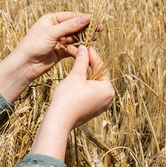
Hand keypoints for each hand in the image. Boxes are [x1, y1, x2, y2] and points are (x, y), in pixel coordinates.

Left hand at [0, 12, 102, 102]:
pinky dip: (79, 48)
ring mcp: (58, 41)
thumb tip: (87, 17)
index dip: (84, 18)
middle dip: (86, 28)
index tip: (96, 21)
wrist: (24, 65)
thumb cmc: (33, 45)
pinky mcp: (60, 52)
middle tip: (99, 30)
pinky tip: (86, 48)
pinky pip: (72, 48)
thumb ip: (70, 26)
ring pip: (74, 37)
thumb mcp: (52, 33)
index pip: (71, 16)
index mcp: (51, 20)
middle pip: (74, 26)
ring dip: (84, 38)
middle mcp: (55, 29)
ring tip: (94, 38)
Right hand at [29, 45, 113, 160]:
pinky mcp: (92, 109)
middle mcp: (107, 98)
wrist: (58, 121)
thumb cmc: (67, 99)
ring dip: (83, 72)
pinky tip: (74, 75)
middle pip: (97, 74)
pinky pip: (89, 91)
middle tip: (76, 51)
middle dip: (86, 63)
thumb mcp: (75, 76)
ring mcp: (100, 105)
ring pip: (92, 83)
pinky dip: (83, 83)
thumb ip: (81, 61)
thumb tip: (84, 49)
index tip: (84, 45)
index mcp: (107, 89)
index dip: (91, 54)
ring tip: (74, 61)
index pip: (100, 66)